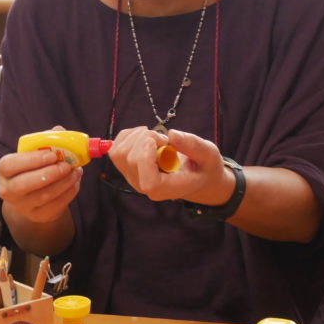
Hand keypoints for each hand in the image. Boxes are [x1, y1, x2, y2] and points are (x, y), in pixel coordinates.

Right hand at [0, 147, 82, 223]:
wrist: (32, 195)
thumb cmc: (34, 167)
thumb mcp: (36, 152)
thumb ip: (47, 140)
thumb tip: (60, 130)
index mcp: (4, 170)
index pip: (10, 165)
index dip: (31, 160)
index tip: (52, 154)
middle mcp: (7, 190)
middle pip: (24, 184)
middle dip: (49, 173)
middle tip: (66, 165)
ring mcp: (22, 206)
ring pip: (43, 196)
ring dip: (64, 182)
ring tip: (76, 171)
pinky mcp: (37, 216)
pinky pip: (55, 206)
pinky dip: (68, 193)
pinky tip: (75, 182)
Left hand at [108, 127, 233, 203]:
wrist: (195, 176)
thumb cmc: (204, 167)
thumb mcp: (209, 155)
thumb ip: (193, 146)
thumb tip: (171, 134)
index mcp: (166, 189)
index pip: (148, 182)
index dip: (147, 158)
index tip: (160, 141)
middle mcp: (144, 186)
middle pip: (130, 160)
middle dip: (145, 138)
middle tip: (164, 138)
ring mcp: (132, 177)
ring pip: (118, 153)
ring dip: (135, 136)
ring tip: (155, 137)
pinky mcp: (126, 167)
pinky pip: (115, 148)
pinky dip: (127, 135)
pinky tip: (145, 136)